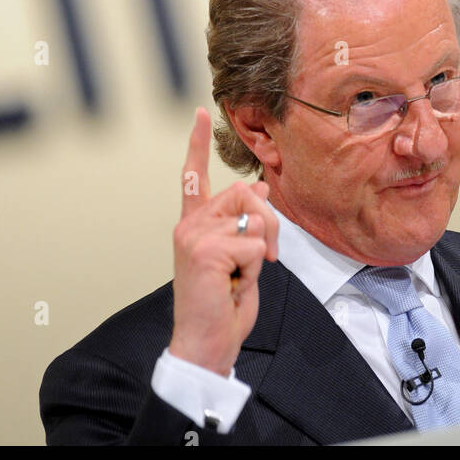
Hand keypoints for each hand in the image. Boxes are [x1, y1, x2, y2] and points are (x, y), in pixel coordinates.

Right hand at [169, 107, 278, 375]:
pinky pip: (254, 244)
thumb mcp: (241, 258)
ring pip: (254, 217)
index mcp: (195, 225)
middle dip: (269, 224)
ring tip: (241, 277)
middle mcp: (190, 225)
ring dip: (263, 250)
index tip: (202, 113)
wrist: (206, 345)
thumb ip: (245, 224)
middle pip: (245, 192)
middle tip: (265, 259)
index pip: (194, 176)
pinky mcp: (204, 251)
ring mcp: (194, 236)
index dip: (198, 143)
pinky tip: (234, 287)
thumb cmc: (223, 305)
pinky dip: (255, 269)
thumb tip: (261, 186)